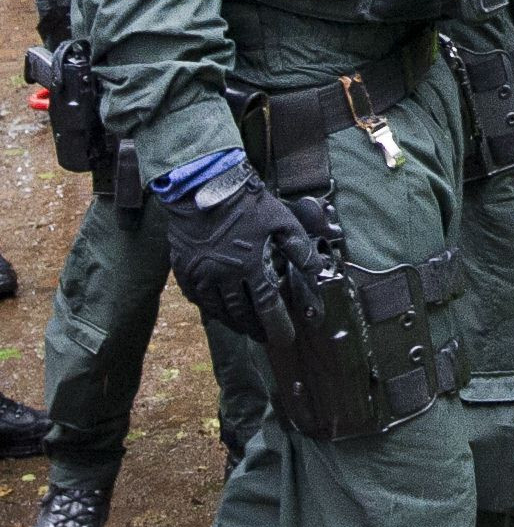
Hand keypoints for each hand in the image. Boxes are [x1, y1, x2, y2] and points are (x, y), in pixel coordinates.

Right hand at [166, 175, 319, 345]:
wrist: (201, 188)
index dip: (278, 325)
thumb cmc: (246, 203)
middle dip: (256, 328)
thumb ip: (300, 249)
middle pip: (241, 313)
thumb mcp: (282, 222)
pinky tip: (218, 312)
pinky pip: (196, 298)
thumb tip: (317, 271)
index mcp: (249, 265)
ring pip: (217, 310)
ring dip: (234, 323)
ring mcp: (200, 274)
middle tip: (266, 336)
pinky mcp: (183, 269)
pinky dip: (210, 309)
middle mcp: (222, 275)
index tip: (287, 339)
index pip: (267, 306)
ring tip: (246, 328)